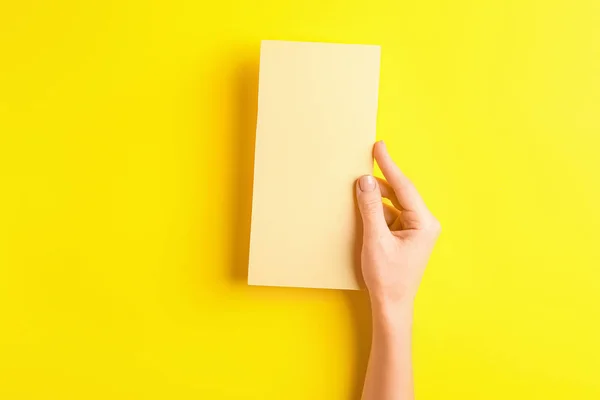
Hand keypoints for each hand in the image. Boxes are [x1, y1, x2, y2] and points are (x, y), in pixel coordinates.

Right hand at [356, 141, 440, 309]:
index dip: (388, 165)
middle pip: (399, 193)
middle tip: (361, 166)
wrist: (391, 305)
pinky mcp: (406, 236)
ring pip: (393, 204)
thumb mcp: (375, 240)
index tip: (378, 146)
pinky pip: (390, 215)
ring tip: (357, 191)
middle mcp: (424, 223)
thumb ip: (370, 208)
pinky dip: (376, 211)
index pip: (404, 187)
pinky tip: (363, 208)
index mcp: (424, 223)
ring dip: (375, 199)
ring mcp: (416, 230)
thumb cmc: (387, 278)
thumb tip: (365, 181)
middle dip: (379, 183)